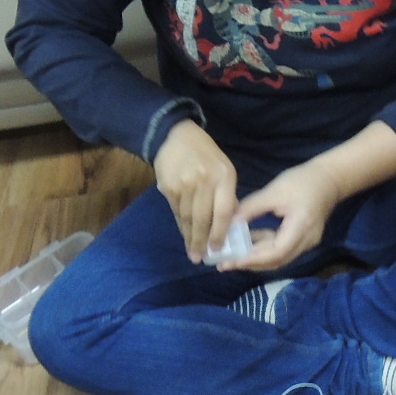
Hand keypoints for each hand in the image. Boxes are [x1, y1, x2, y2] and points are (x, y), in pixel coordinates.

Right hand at [155, 118, 240, 261]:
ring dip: (189, 236)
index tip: (217, 249)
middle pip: (203, 218)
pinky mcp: (168, 186)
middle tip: (200, 258)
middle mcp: (204, 181)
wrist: (175, 136)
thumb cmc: (206, 155)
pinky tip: (184, 233)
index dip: (220, 233)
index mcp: (224, 176)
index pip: (224, 211)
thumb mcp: (224, 169)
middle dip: (201, 241)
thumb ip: (226, 195)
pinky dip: (180, 224)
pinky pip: (175, 211)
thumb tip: (227, 225)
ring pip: (187, 217)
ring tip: (192, 251)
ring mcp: (184, 184)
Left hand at [232, 161, 342, 273]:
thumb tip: (228, 222)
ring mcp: (307, 243)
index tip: (232, 261)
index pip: (277, 252)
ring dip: (257, 258)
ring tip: (233, 256)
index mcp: (301, 227)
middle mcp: (307, 241)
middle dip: (251, 264)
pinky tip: (249, 242)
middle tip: (225, 264)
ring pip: (279, 258)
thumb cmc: (303, 180)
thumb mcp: (274, 190)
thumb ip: (251, 208)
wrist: (329, 179)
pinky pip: (282, 249)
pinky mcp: (304, 240)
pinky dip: (265, 248)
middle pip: (277, 261)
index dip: (254, 259)